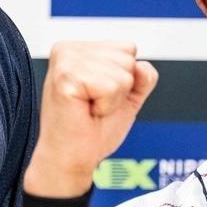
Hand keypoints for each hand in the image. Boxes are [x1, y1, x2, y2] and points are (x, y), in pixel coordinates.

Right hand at [25, 41, 157, 198]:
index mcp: (79, 49)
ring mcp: (65, 60)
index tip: (99, 96)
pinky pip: (111, 86)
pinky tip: (86, 111)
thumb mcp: (127, 97)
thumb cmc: (92, 131)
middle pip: (127, 58)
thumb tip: (142, 66)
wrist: (72, 159)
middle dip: (120, 89)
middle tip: (94, 105)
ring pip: (122, 71)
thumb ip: (141, 76)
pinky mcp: (65, 77)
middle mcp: (68, 49)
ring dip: (112, 99)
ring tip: (89, 109)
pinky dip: (106, 105)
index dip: (125, 80)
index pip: (128, 48)